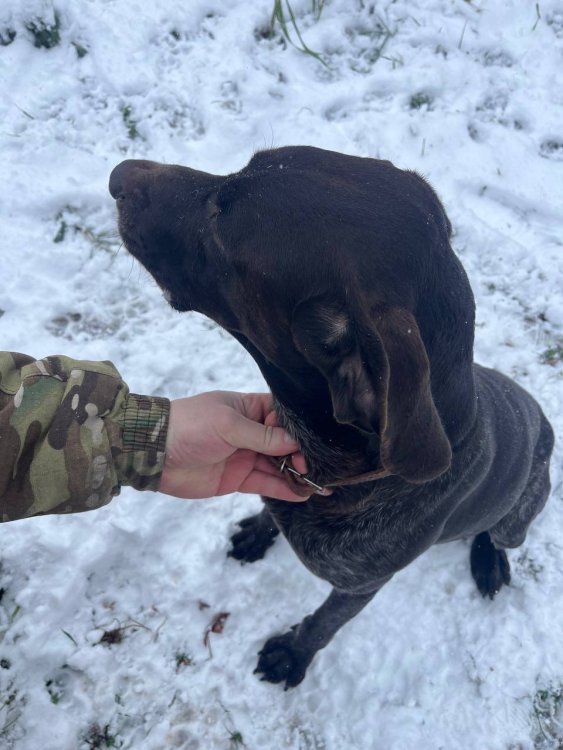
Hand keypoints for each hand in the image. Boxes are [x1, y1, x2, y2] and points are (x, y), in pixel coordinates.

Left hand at [159, 391, 311, 501]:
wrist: (153, 452)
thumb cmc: (190, 426)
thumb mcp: (228, 425)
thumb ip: (262, 436)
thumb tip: (295, 443)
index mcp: (248, 408)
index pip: (282, 415)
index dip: (298, 428)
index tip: (313, 440)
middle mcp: (250, 431)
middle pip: (284, 442)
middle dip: (302, 453)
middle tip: (314, 466)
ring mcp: (245, 455)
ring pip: (278, 465)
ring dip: (297, 474)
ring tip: (321, 483)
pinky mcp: (238, 478)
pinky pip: (265, 483)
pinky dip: (283, 489)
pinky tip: (303, 494)